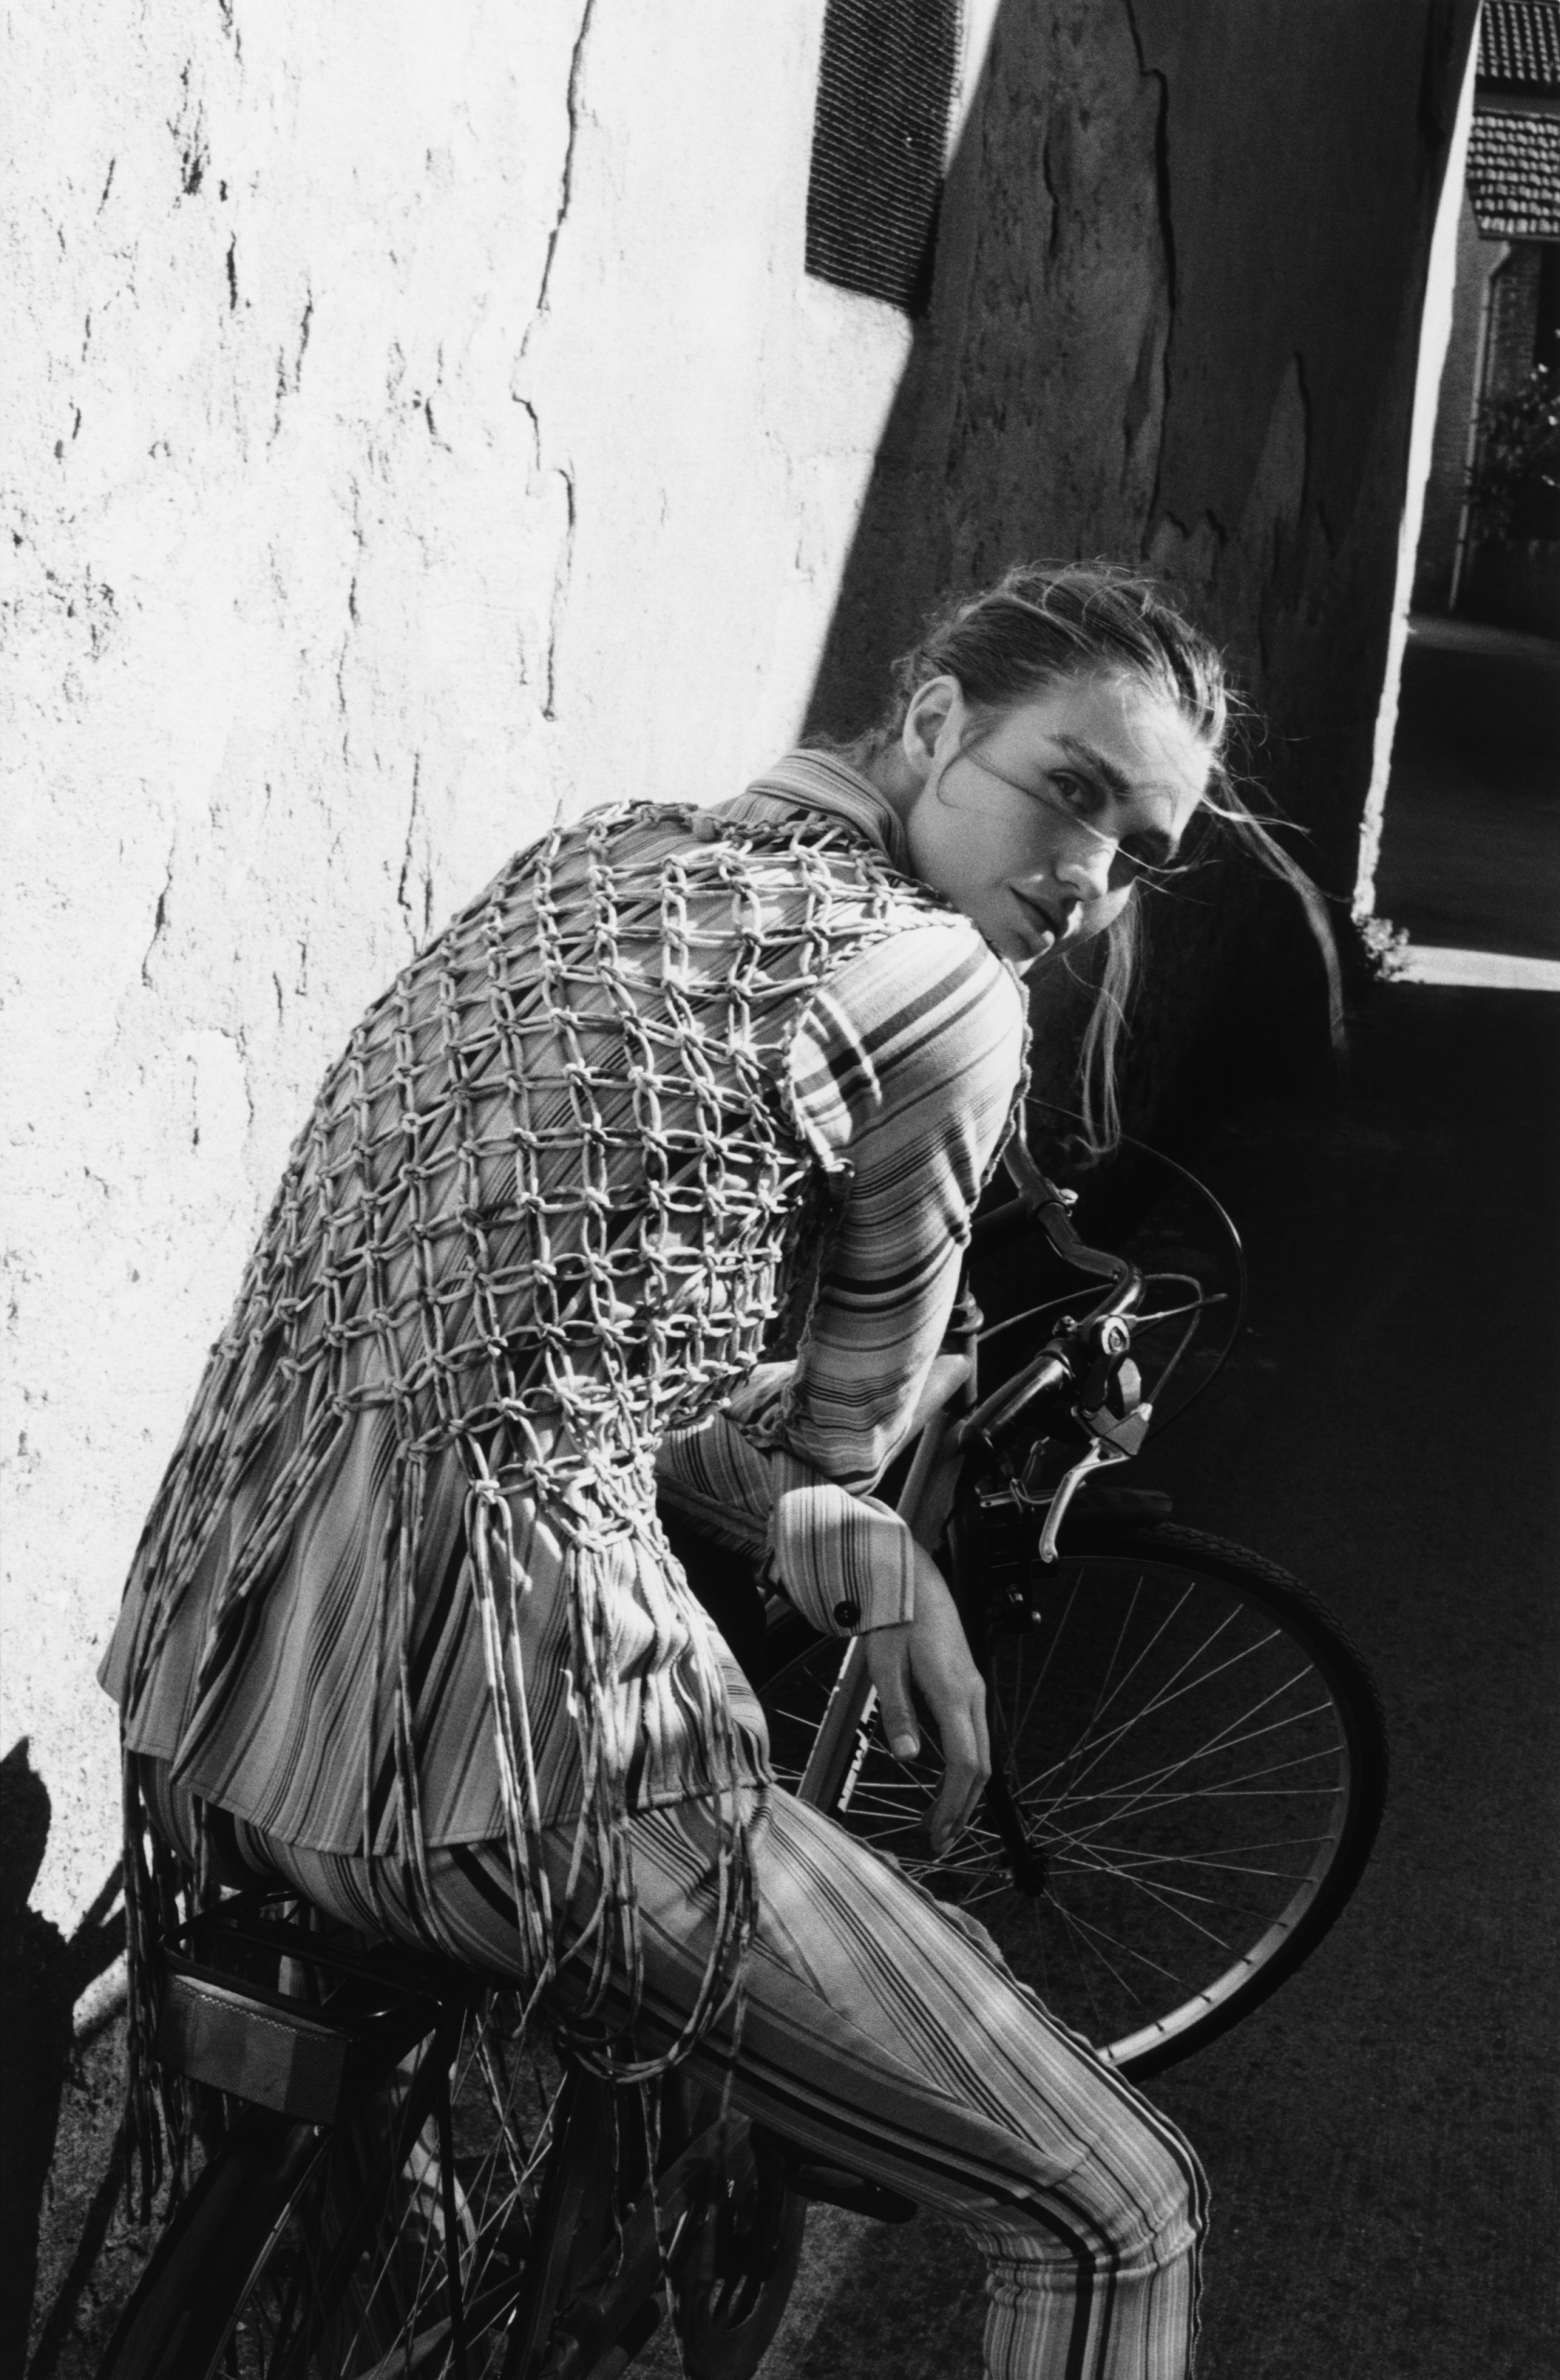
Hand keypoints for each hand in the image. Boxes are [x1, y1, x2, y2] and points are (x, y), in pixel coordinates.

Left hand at [863, 1545, 990, 1855]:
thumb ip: (897, 1711)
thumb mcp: (884, 1664)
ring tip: (941, 1822)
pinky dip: (964, 1768)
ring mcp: (973, 1689)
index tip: (938, 1832)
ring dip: (964, 1792)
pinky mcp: (966, 1684)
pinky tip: (946, 1783)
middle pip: (981, 1766)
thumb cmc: (893, 1615)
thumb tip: (907, 1757)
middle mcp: (972, 1693)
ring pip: (982, 1753)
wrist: (910, 1575)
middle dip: (962, 1809)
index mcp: (953, 1692)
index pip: (965, 1764)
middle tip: (939, 1841)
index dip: (953, 1804)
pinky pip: (974, 1737)